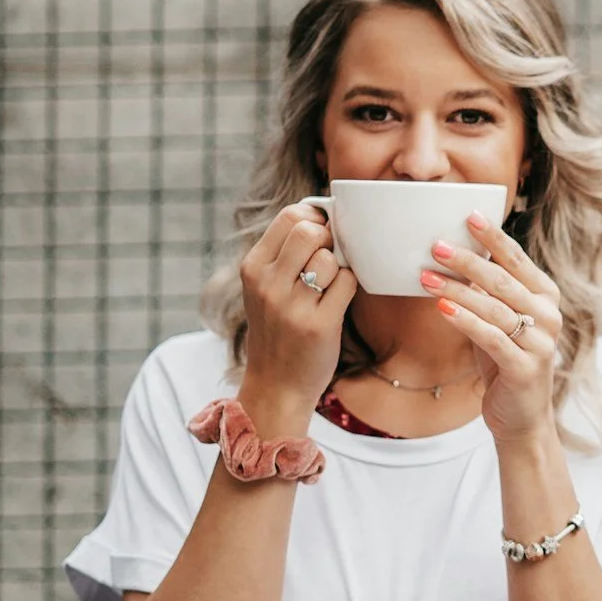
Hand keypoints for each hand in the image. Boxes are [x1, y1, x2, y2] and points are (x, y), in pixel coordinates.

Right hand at [237, 201, 359, 414]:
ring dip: (338, 268)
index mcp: (252, 268)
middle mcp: (267, 284)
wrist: (276, 385)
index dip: (314, 217)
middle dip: (328, 239)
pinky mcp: (318, 325)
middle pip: (310, 231)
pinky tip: (337, 301)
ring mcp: (291, 306)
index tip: (321, 233)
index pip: (289, 216)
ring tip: (328, 287)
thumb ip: (284, 254)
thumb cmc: (277, 330)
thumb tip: (321, 215)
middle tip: (329, 257)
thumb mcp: (264, 288)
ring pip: (330, 258)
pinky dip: (349, 287)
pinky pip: (347, 283)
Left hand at [422, 213, 565, 444]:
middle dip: (466, 260)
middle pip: (502, 280)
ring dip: (456, 289)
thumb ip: (489, 291)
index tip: (467, 215)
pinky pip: (490, 337)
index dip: (492, 236)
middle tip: (434, 245)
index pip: (517, 259)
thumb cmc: (506, 361)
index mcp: (545, 297)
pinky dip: (464, 320)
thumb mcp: (500, 320)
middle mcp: (549, 315)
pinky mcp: (525, 367)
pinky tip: (442, 307)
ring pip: (493, 307)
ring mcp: (540, 343)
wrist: (522, 417)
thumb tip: (456, 253)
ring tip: (425, 277)